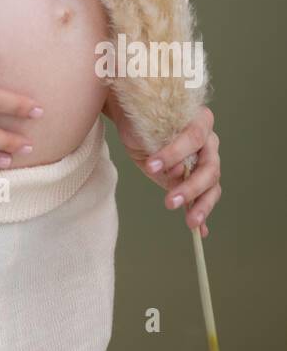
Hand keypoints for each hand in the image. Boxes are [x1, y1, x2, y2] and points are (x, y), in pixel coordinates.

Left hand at [107, 94, 220, 236]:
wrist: (137, 121)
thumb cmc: (143, 120)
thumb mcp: (146, 129)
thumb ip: (161, 145)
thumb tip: (178, 171)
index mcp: (199, 120)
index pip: (194, 137)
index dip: (174, 153)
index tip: (150, 166)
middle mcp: (209, 141)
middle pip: (210, 167)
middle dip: (191, 187)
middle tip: (169, 202)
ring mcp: (207, 162)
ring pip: (212, 185)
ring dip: (201, 204)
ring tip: (190, 222)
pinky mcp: (198, 179)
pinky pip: (205, 197)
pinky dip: (202, 212)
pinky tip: (201, 231)